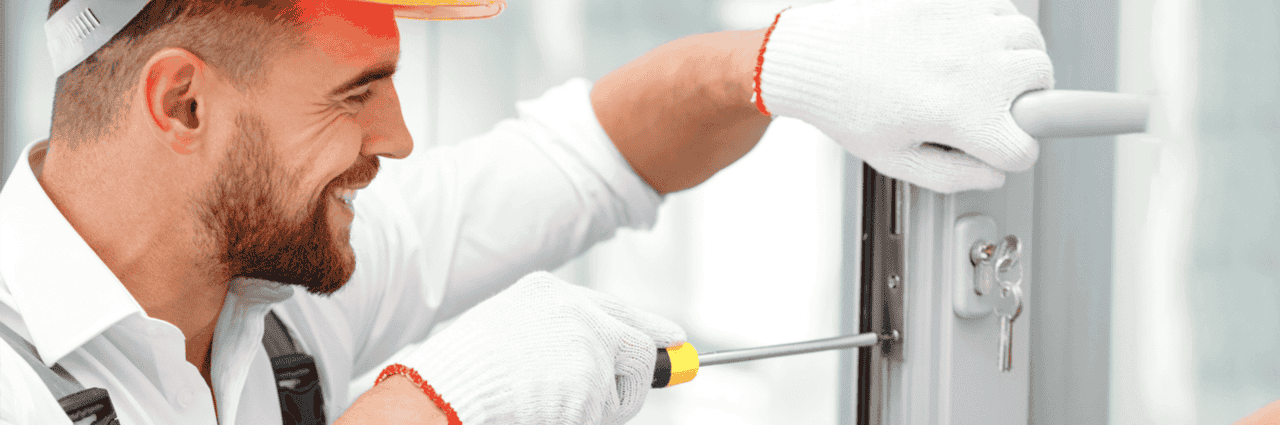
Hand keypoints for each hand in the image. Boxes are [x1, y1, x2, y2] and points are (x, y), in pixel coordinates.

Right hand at [398, 272, 685, 424]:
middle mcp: (575, 311)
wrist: (443, 391)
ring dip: (601, 406)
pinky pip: (607, 412)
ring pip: (623, 386)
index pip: (613, 307)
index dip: (646, 326)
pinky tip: (545, 412)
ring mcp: (587, 345)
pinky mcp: (592, 382)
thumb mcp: (509, 330)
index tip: (673, 338)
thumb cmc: (463, 372)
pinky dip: (585, 420)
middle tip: (648, 381)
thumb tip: (608, 354)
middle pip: (637, 344)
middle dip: (639, 374)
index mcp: (548, 292)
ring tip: (547, 405)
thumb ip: (559, 335)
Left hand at [759, 0, 1053, 192]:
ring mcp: (966, 28)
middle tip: (996, 106)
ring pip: (1030, 42)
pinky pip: (1006, 11)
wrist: (815, 56)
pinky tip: (976, 44)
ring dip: (1021, 61)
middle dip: (1026, 101)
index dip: (1010, 155)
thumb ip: (953, 176)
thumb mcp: (895, 160)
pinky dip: (1001, 29)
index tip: (996, 147)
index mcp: (960, 116)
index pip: (1024, 147)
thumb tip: (994, 174)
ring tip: (991, 74)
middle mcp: (971, 68)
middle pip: (1042, 84)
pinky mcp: (955, 0)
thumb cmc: (846, 105)